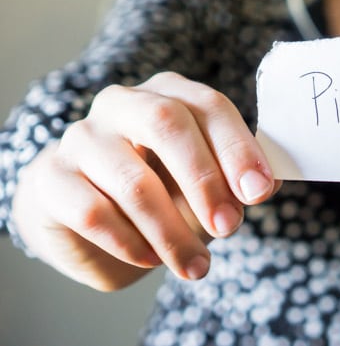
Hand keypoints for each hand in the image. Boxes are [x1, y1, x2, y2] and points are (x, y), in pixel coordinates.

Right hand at [12, 72, 277, 290]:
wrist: (88, 218)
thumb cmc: (161, 191)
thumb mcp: (207, 183)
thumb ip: (239, 178)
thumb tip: (267, 183)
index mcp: (168, 94)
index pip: (209, 106)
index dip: (237, 149)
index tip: (257, 194)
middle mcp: (122, 103)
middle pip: (166, 123)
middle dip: (205, 181)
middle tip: (229, 228)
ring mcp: (81, 137)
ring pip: (133, 181)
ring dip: (172, 233)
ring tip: (196, 265)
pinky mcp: (51, 177)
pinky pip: (94, 213)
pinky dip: (130, 243)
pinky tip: (149, 259)